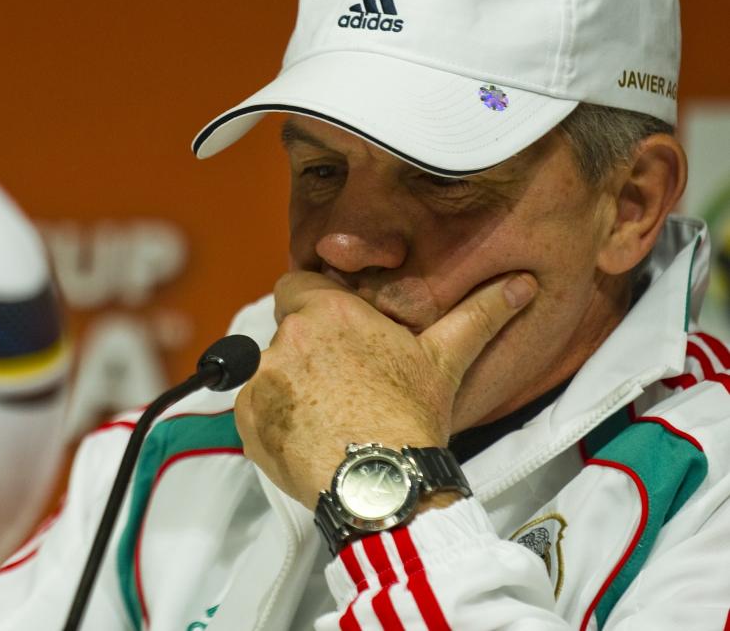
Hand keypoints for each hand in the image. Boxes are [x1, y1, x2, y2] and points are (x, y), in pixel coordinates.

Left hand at [233, 270, 536, 509]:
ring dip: (290, 385)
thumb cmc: (411, 418)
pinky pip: (255, 409)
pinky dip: (274, 420)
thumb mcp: (444, 359)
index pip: (295, 284)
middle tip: (342, 381)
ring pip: (269, 370)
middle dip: (307, 349)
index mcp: (326, 313)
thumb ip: (477, 314)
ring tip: (329, 415)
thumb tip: (521, 284)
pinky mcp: (247, 420)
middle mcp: (286, 340)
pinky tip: (310, 437)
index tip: (333, 330)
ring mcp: (262, 381)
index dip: (312, 302)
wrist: (383, 484)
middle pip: (286, 330)